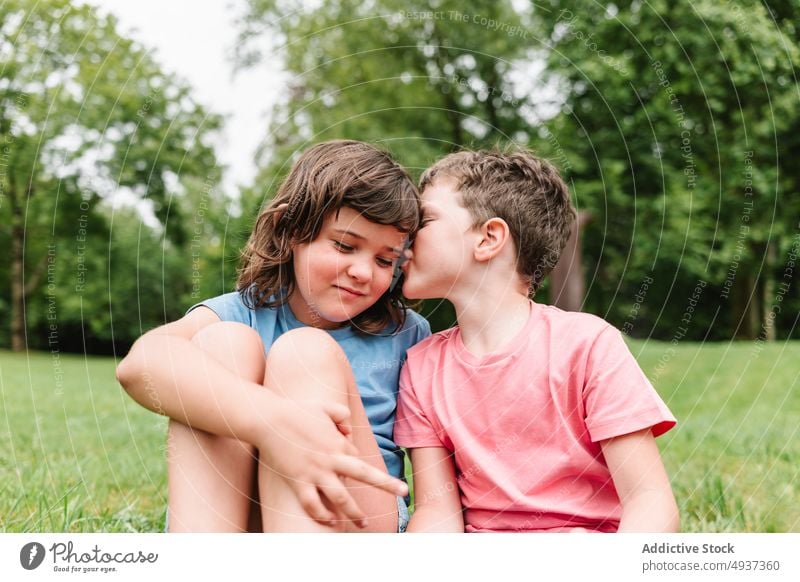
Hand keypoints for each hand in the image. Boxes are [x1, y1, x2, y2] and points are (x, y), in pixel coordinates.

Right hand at [255, 396, 407, 527]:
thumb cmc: (297, 411)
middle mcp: (331, 459)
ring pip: (341, 498)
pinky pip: (312, 504)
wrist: (270, 419)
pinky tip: (330, 522)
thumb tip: (348, 431)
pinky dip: (322, 515)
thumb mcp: (325, 407)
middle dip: (387, 485)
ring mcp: (315, 472)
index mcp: (339, 442)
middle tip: (402, 492)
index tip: (356, 471)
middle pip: (365, 476)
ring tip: (364, 524)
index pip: (359, 460)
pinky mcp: (298, 481)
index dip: (358, 467)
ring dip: (354, 513)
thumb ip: (342, 415)